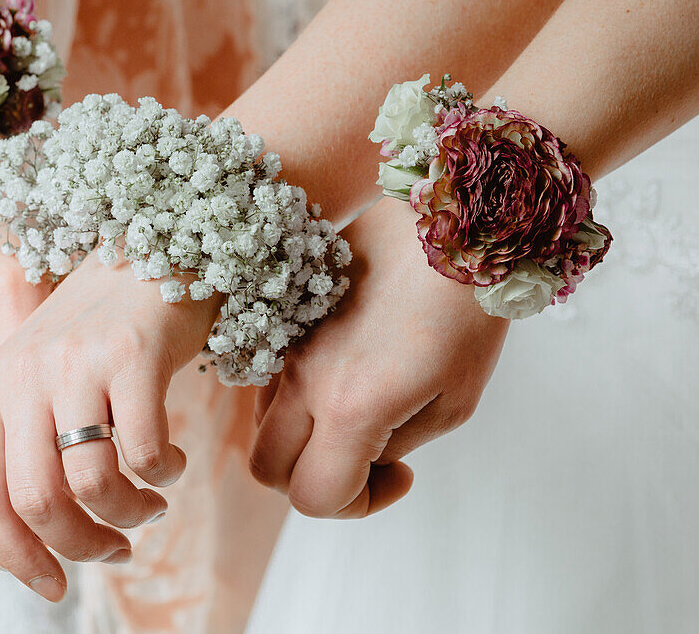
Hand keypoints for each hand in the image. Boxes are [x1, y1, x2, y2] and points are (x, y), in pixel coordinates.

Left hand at [0, 256, 219, 601]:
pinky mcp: (130, 356)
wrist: (151, 248)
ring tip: (152, 505)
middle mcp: (21, 375)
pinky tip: (174, 463)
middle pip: (34, 501)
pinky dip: (163, 475)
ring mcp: (74, 363)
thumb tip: (33, 534)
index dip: (14, 555)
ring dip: (129, 515)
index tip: (52, 584)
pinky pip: (144, 452)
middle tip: (116, 550)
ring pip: (89, 485)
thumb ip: (26, 443)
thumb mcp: (44, 379)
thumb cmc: (99, 330)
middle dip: (79, 545)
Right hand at [248, 196, 508, 517]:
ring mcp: (288, 344)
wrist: (450, 224)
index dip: (356, 505)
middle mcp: (304, 378)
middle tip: (366, 460)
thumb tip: (362, 458)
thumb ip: (394, 445)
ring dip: (302, 437)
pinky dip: (297, 397)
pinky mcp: (287, 317)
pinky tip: (343, 375)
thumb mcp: (453, 403)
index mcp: (351, 407)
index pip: (314, 496)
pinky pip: (270, 377)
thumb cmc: (465, 313)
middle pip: (267, 468)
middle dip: (314, 480)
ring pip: (262, 422)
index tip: (399, 476)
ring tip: (356, 415)